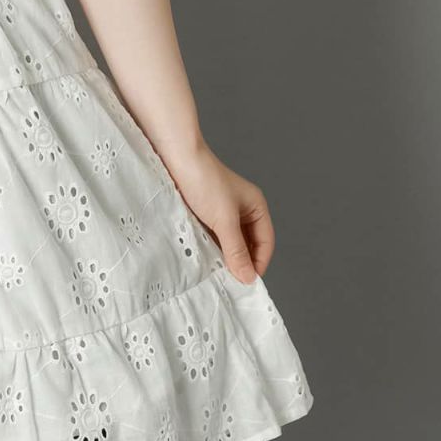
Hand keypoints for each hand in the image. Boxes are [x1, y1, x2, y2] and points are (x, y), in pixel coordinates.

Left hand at [163, 140, 273, 284]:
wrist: (175, 157)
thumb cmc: (204, 181)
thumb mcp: (224, 220)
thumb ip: (236, 250)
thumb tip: (248, 277)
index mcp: (256, 207)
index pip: (265, 242)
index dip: (259, 263)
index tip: (247, 282)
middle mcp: (242, 209)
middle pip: (248, 244)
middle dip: (241, 261)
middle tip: (231, 282)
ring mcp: (222, 211)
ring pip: (229, 241)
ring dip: (224, 255)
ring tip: (216, 273)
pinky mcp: (203, 212)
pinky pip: (212, 236)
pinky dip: (210, 247)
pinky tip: (204, 258)